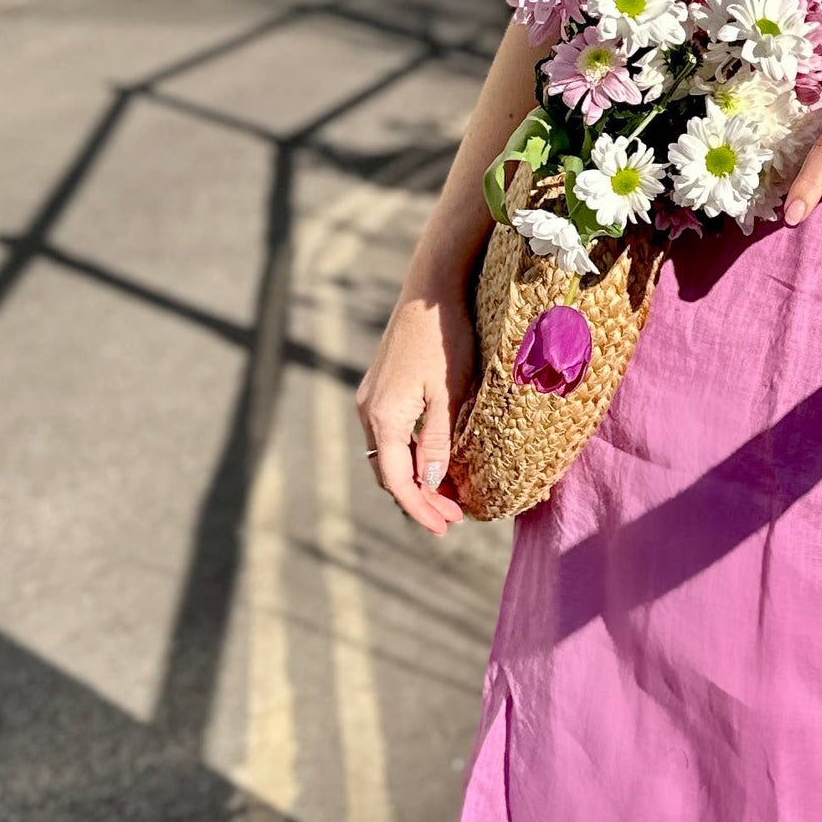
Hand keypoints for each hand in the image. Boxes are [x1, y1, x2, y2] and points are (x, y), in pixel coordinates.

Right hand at [355, 273, 477, 534]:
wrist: (429, 293)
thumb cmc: (445, 339)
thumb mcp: (449, 393)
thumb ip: (438, 440)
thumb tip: (429, 481)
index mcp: (385, 417)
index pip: (398, 481)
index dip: (420, 509)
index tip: (445, 528)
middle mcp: (369, 412)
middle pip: (388, 473)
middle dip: (419, 500)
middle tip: (453, 518)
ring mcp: (370, 400)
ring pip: (388, 456)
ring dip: (414, 480)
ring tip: (447, 497)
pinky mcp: (379, 389)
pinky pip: (390, 436)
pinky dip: (409, 457)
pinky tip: (432, 462)